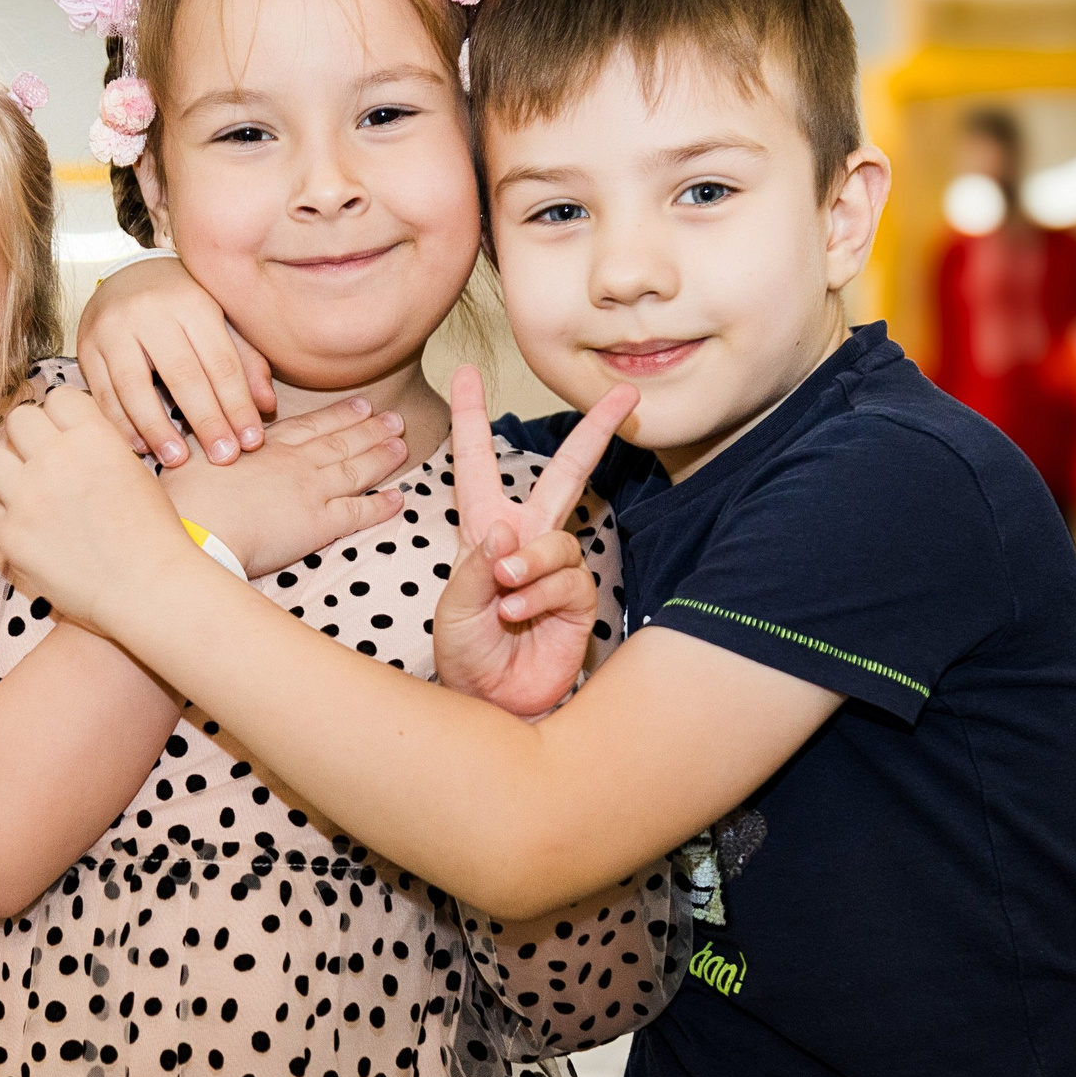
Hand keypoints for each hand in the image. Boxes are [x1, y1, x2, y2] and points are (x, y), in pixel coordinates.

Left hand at [0, 386, 195, 630]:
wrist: (149, 588)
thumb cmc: (153, 533)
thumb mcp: (135, 470)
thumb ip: (97, 444)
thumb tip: (65, 433)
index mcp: (93, 438)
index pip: (57, 398)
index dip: (62, 416)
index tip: (66, 434)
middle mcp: (55, 460)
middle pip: (18, 420)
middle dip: (30, 437)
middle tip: (41, 459)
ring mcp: (27, 499)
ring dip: (4, 468)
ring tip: (21, 486)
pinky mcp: (10, 537)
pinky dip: (4, 515)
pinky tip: (26, 526)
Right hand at [78, 256, 275, 466]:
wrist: (130, 276)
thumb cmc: (185, 305)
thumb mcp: (221, 320)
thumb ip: (245, 361)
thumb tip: (266, 405)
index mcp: (192, 302)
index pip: (220, 362)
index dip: (237, 405)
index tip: (251, 441)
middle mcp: (150, 311)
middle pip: (181, 374)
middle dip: (205, 421)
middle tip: (223, 457)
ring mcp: (112, 328)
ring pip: (134, 386)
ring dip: (157, 429)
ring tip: (177, 459)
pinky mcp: (86, 346)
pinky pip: (103, 392)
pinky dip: (122, 423)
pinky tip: (142, 446)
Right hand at [162, 396, 407, 575]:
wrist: (197, 526)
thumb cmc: (185, 495)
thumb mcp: (196, 452)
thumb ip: (214, 439)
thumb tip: (214, 433)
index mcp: (265, 444)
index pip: (310, 425)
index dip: (339, 415)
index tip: (361, 405)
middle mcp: (294, 461)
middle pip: (340, 441)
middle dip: (370, 429)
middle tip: (393, 419)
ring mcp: (310, 489)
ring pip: (355, 469)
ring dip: (381, 456)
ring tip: (402, 444)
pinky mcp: (318, 523)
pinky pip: (358, 512)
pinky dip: (381, 506)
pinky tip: (399, 499)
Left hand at [432, 366, 637, 714]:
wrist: (490, 702)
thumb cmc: (465, 651)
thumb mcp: (452, 605)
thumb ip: (475, 566)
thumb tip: (507, 529)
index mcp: (484, 529)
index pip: (477, 465)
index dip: (472, 419)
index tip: (469, 374)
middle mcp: (525, 539)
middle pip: (565, 474)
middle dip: (595, 434)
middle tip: (624, 396)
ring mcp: (554, 567)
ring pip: (557, 538)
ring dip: (528, 563)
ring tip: (503, 593)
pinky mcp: (578, 598)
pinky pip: (568, 577)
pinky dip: (539, 593)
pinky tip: (518, 613)